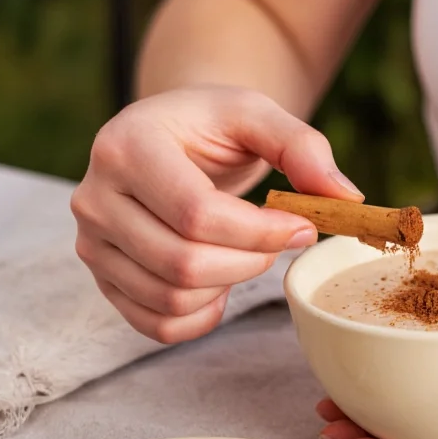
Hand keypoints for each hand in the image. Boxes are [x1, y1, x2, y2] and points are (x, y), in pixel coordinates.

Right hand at [71, 85, 362, 342]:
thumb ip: (302, 148)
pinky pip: (157, 323)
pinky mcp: (105, 278)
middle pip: (183, 263)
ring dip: (230, 285)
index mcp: (127, 147)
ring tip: (250, 251)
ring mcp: (93, 243)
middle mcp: (95, 197)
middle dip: (251, 260)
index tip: (305, 226)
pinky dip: (202, 315)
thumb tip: (344, 197)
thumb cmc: (213, 125)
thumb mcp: (257, 115)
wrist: (172, 138)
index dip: (262, 232)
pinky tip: (223, 282)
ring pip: (171, 297)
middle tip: (280, 240)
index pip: (196, 214)